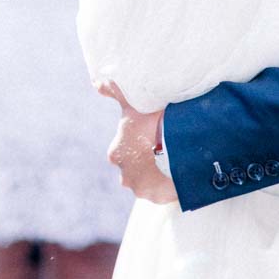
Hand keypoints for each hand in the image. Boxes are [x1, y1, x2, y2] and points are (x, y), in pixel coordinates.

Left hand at [97, 81, 179, 205]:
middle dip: (148, 159)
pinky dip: (173, 182)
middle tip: (166, 144)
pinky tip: (182, 169)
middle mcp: (126, 176)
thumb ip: (114, 91)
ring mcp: (144, 189)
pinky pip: (167, 190)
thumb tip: (95, 80)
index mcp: (117, 154)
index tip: (153, 131)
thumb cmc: (155, 122)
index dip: (138, 139)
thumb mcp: (133, 103)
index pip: (123, 149)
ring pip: (151, 180)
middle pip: (136, 167)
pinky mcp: (162, 198)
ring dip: (161, 172)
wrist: (180, 145)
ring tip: (177, 157)